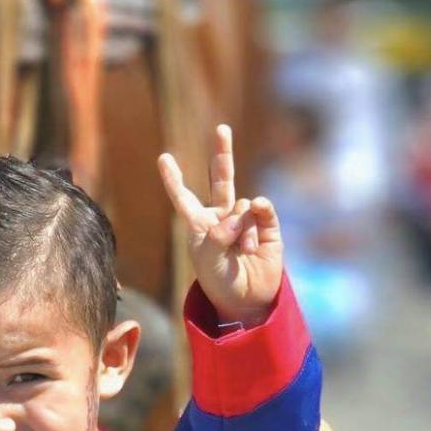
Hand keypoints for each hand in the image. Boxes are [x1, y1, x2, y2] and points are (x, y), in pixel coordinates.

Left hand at [158, 123, 283, 326]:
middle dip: (222, 153)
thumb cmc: (220, 284)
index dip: (174, 180)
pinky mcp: (266, 225)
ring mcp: (244, 219)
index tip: (163, 159)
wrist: (248, 302)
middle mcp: (221, 217)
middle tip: (221, 129)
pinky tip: (258, 223)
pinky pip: (262, 208)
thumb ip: (219, 235)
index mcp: (199, 225)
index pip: (184, 198)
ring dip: (243, 230)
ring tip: (244, 253)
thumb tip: (243, 210)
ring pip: (242, 205)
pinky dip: (260, 212)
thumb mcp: (210, 263)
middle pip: (221, 178)